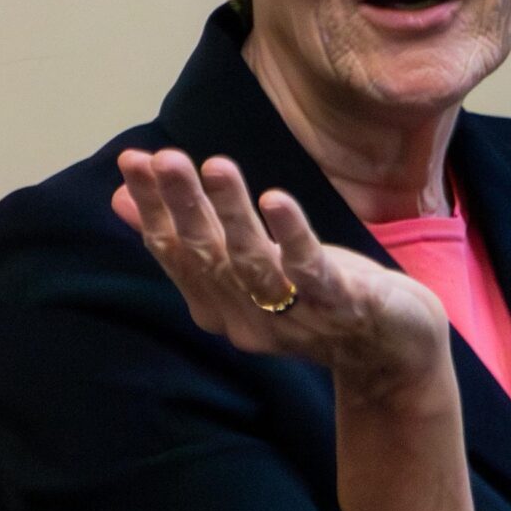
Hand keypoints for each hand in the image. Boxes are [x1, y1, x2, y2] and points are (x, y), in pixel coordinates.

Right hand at [117, 145, 488, 510]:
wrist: (390, 351)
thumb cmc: (312, 299)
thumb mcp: (244, 265)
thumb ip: (188, 238)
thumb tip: (119, 198)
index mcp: (218, 305)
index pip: (175, 252)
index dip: (153, 206)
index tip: (133, 160)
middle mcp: (247, 316)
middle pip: (207, 255)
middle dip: (182, 204)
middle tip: (160, 158)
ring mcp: (293, 313)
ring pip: (251, 261)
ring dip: (230, 213)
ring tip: (214, 165)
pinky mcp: (340, 303)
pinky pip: (310, 270)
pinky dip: (292, 235)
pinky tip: (276, 199)